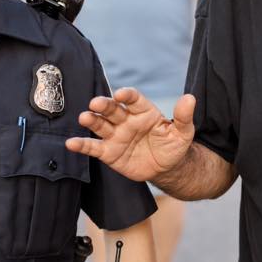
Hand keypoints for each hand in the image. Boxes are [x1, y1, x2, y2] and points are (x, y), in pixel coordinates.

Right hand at [68, 90, 196, 182]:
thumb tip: (190, 98)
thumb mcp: (184, 133)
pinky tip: (71, 143)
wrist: (166, 167)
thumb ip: (183, 117)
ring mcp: (115, 135)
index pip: (134, 100)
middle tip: (96, 103)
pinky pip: (93, 147)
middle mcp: (126, 120)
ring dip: (92, 121)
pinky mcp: (108, 152)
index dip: (128, 96)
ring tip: (84, 118)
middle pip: (113, 110)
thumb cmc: (174, 145)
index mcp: (144, 112)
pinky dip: (81, 145)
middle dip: (104, 105)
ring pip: (101, 125)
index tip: (122, 94)